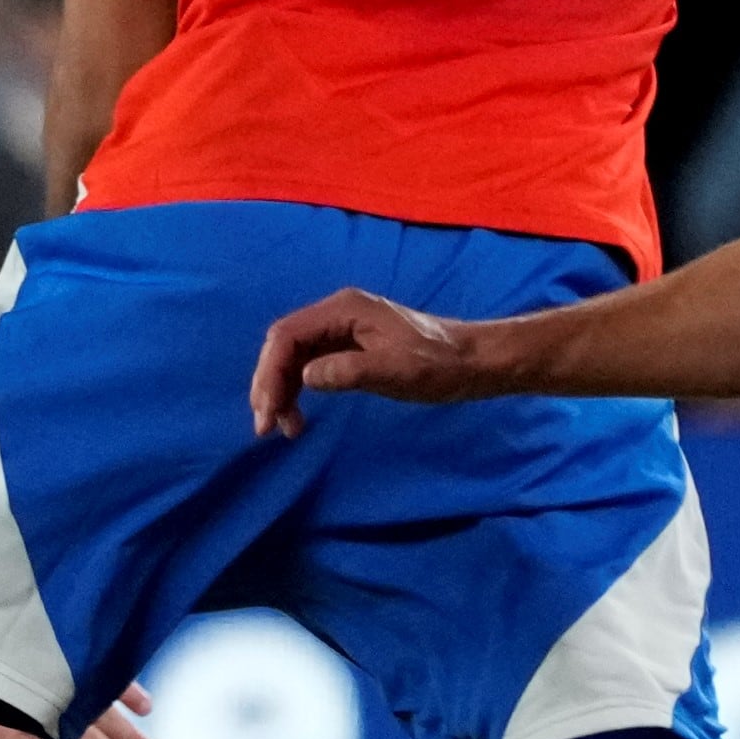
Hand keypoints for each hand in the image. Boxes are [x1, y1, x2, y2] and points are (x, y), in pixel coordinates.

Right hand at [248, 289, 502, 435]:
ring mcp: (344, 328)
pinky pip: (311, 364)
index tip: (267, 413)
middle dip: (269, 384)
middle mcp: (338, 313)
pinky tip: (300, 415)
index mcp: (344, 309)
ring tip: (286, 429)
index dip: (269, 374)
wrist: (472, 361)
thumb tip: (305, 378)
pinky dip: (299, 389)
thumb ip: (348, 372)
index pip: (287, 336)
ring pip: (295, 357)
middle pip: (285, 345)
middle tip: (267, 427)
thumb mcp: (395, 371)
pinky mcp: (352, 346)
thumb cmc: (438, 365)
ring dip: (282, 391)